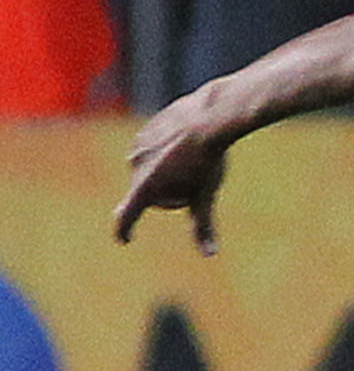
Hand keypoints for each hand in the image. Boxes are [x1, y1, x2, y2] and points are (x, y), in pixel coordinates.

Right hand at [114, 100, 235, 252]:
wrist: (212, 115)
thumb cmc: (210, 158)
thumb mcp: (206, 193)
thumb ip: (203, 225)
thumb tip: (209, 254)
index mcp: (145, 185)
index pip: (127, 215)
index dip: (125, 229)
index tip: (125, 238)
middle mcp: (134, 166)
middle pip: (150, 192)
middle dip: (169, 193)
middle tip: (195, 180)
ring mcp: (137, 146)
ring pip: (152, 170)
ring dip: (166, 171)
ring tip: (192, 157)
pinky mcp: (144, 131)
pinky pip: (155, 150)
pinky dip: (167, 152)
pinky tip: (187, 142)